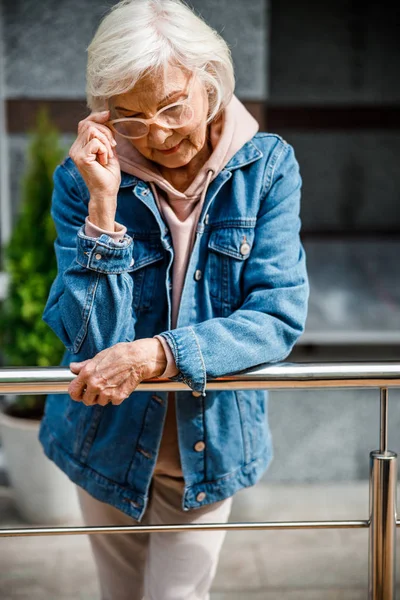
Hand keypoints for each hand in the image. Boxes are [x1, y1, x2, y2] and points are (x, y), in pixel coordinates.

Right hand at [68, 110, 120, 228]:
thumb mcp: (109, 150)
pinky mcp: (81, 157)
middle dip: (106, 132)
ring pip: (92, 130)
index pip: (85, 123)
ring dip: (106, 141)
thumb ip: (105, 135)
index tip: (108, 115)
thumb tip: (106, 115)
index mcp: (80, 146)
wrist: (107, 193)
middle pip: (89, 124)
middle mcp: (75, 148)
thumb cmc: (108, 175)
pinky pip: (96, 142)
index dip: (96, 116)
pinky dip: (105, 150)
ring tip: (108, 155)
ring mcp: (76, 152)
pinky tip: (104, 161)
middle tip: (112, 147)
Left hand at [68, 339, 167, 406]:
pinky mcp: (118, 397)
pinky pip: (113, 401)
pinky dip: (116, 396)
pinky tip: (120, 386)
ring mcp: (107, 392)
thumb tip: (73, 367)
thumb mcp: (99, 356)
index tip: (80, 393)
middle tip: (98, 390)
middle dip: (91, 397)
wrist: (139, 357)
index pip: (73, 391)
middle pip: (87, 401)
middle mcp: (95, 385)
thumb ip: (84, 365)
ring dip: (105, 396)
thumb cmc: (120, 353)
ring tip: (112, 384)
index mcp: (87, 373)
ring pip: (101, 402)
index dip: (76, 393)